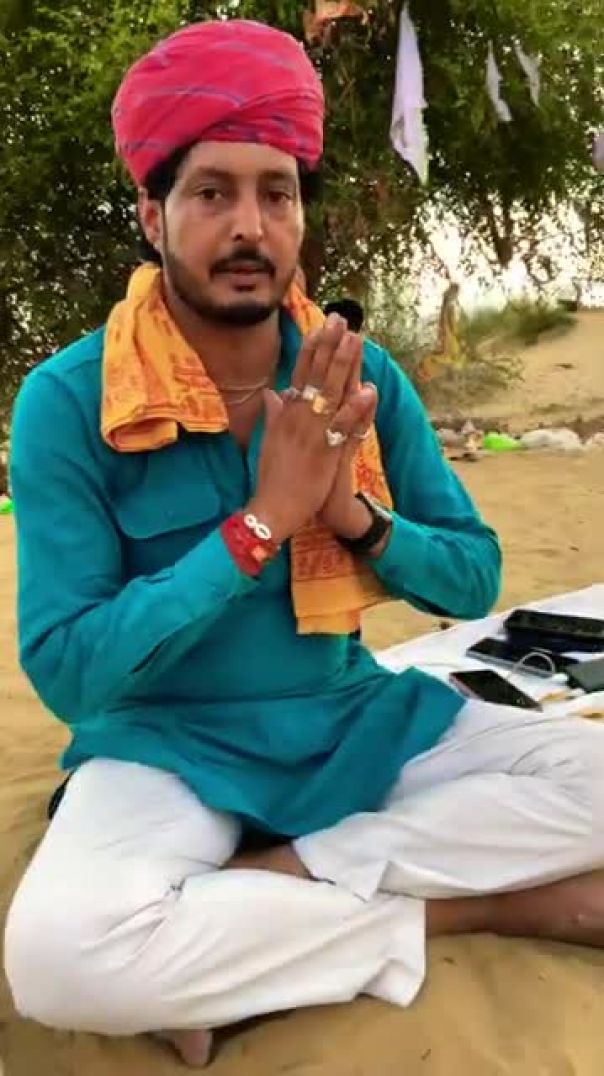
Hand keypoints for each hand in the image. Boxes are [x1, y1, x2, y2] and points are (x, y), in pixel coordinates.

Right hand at [247, 314, 372, 542]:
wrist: (271, 510)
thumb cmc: (271, 478)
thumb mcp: (269, 441)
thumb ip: (273, 415)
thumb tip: (272, 393)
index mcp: (286, 415)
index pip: (300, 374)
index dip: (312, 348)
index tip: (322, 325)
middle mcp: (298, 419)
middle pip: (316, 376)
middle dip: (330, 346)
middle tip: (342, 320)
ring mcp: (312, 434)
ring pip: (330, 394)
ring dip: (343, 366)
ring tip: (356, 341)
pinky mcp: (325, 454)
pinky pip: (343, 428)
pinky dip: (356, 410)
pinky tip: (368, 392)